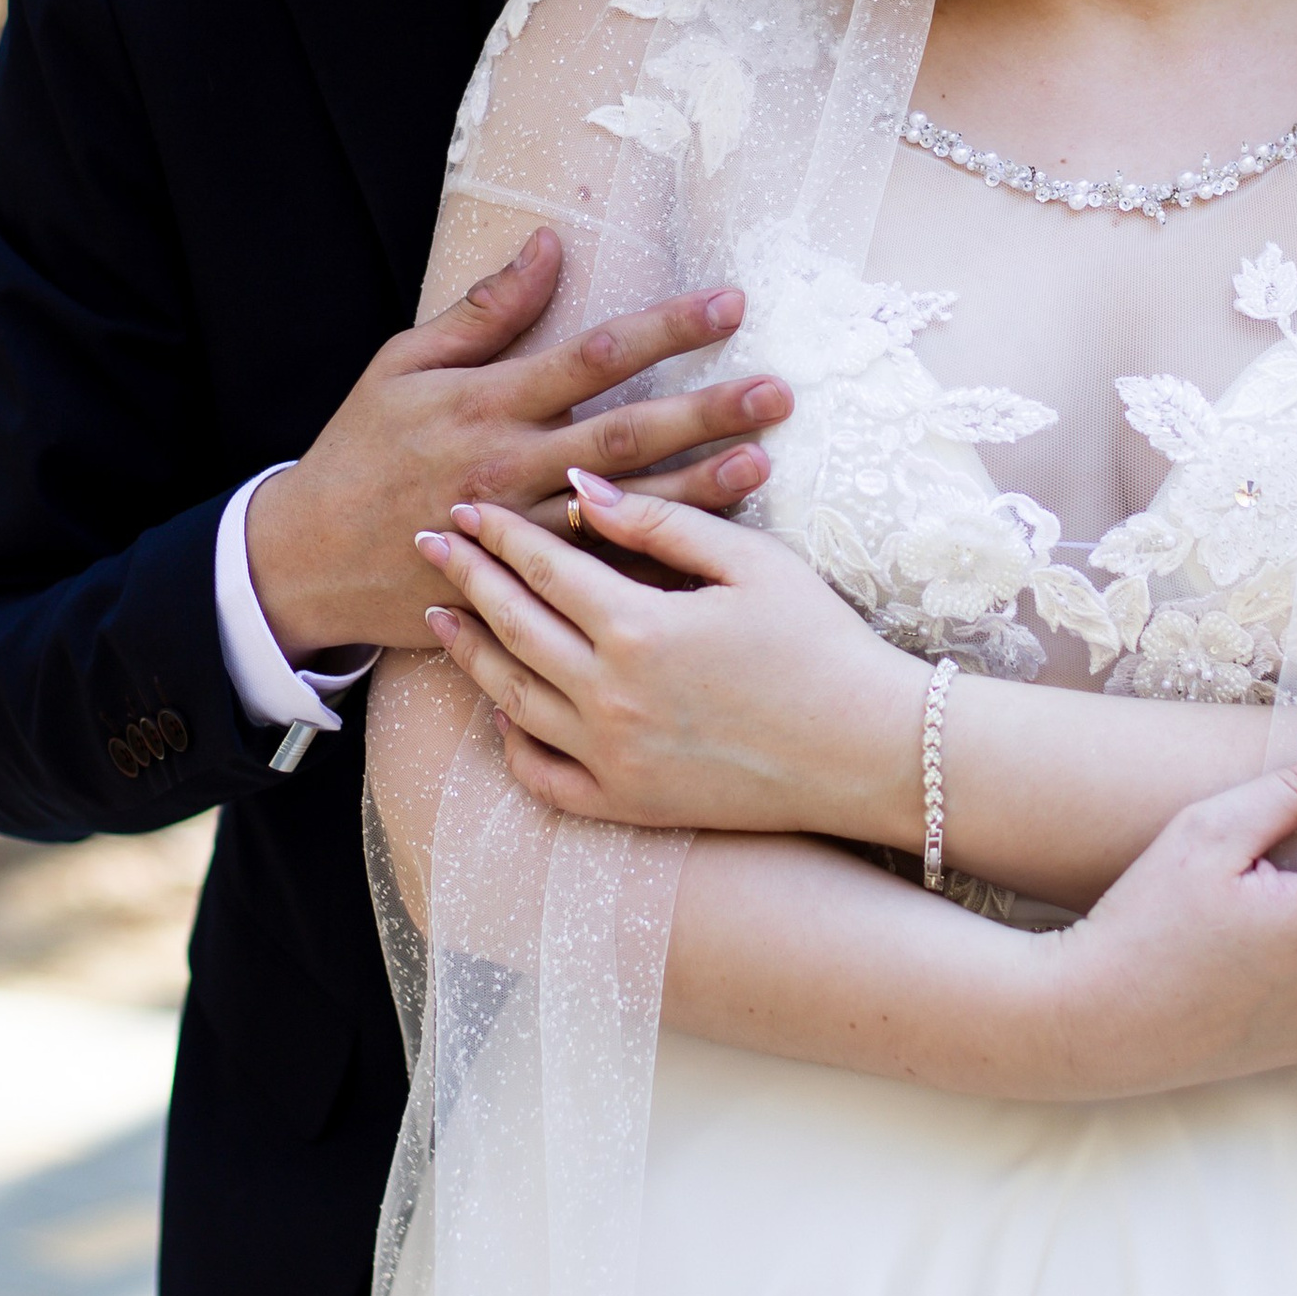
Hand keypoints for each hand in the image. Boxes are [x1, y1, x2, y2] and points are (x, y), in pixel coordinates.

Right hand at [245, 230, 793, 655]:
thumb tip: (550, 245)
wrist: (307, 558)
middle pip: (625, 433)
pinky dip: (653, 559)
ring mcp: (517, 532)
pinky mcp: (518, 588)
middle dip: (707, 411)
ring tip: (763, 462)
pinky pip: (597, 574)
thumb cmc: (360, 449)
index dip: (666, 327)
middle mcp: (508, 466)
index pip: (594, 354)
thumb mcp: (403, 362)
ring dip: (698, 488)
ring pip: (622, 509)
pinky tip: (710, 548)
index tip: (730, 304)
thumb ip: (485, 310)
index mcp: (486, 401)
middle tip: (778, 392)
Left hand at [415, 474, 916, 831]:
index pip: (543, 568)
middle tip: (426, 544)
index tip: (467, 506)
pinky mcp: (629, 805)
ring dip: (470, 653)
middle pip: (512, 627)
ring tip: (440, 619)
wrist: (869, 750)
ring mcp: (614, 758)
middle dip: (464, 579)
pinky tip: (503, 708)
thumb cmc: (821, 644)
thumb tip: (584, 489)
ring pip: (513, 699)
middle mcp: (611, 697)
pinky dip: (513, 741)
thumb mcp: (751, 562)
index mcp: (639, 629)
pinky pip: (543, 776)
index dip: (499, 533)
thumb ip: (661, 523)